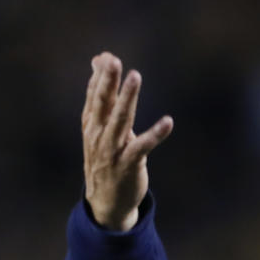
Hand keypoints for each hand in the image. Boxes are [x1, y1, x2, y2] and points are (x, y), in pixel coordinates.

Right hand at [81, 52, 172, 230]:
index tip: (107, 57)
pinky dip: (156, 134)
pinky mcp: (129, 164)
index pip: (94, 96)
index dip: (100, 77)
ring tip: (135, 77)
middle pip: (103, 104)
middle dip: (108, 82)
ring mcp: (112, 150)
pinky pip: (143, 146)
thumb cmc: (105, 159)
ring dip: (127, 98)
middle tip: (113, 61)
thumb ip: (101, 97)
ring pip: (120, 119)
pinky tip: (168, 122)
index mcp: (92, 125)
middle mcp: (99, 135)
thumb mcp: (99, 129)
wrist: (106, 202)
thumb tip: (98, 61)